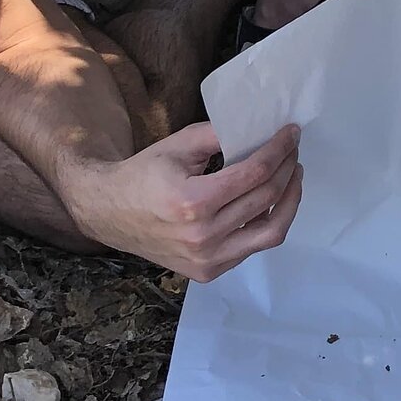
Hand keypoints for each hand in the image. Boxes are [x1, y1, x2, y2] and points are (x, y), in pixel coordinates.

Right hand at [55, 121, 304, 280]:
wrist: (108, 213)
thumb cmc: (142, 175)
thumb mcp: (178, 145)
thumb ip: (220, 134)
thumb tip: (261, 128)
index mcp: (193, 201)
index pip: (255, 173)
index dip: (280, 150)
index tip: (292, 134)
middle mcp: (203, 236)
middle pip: (266, 198)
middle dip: (288, 169)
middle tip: (292, 151)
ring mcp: (207, 259)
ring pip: (270, 232)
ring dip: (289, 201)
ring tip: (292, 176)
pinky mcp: (208, 272)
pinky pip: (251, 248)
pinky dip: (267, 223)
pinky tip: (269, 202)